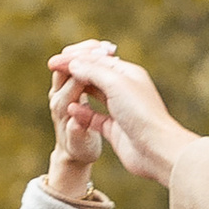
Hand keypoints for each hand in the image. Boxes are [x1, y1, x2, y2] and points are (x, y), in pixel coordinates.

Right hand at [50, 41, 193, 189]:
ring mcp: (119, 110)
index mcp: (128, 73)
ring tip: (60, 88)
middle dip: (74, 71)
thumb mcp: (116, 84)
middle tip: (52, 69)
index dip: (75, 58)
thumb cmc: (140, 113)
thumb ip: (93, 71)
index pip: (97, 60)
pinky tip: (71, 110)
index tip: (54, 61)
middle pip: (94, 75)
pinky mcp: (114, 129)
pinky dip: (82, 113)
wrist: (155, 149)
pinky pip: (93, 117)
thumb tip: (73, 62)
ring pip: (94, 95)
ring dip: (77, 90)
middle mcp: (124, 89)